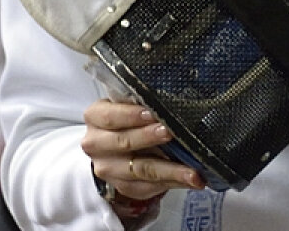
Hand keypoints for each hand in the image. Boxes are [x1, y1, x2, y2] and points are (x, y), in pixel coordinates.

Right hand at [82, 99, 204, 201]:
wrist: (115, 144)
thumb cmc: (127, 116)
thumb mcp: (128, 103)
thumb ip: (142, 101)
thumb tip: (170, 101)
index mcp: (95, 117)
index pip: (111, 116)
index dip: (131, 115)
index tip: (152, 113)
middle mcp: (96, 144)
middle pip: (124, 143)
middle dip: (150, 138)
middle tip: (171, 133)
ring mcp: (107, 169)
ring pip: (140, 170)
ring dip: (170, 171)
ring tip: (193, 172)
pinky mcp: (122, 187)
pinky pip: (147, 188)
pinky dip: (172, 183)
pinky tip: (190, 180)